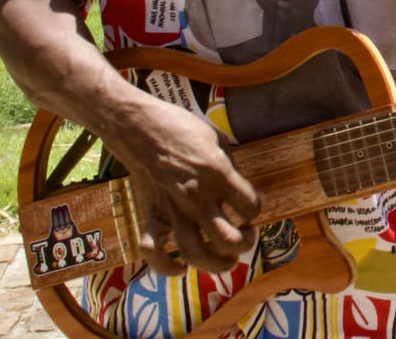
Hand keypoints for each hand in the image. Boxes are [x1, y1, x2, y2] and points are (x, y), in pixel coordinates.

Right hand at [112, 98, 259, 276]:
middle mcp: (197, 198)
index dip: (257, 208)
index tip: (252, 205)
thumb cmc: (181, 127)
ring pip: (194, 253)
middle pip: (227, 239)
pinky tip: (180, 269)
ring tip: (227, 260)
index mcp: (218, 174)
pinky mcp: (150, 215)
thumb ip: (230, 166)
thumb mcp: (217, 139)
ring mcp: (172, 210)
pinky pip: (153, 251)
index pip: (250, 206)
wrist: (138, 127)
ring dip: (214, 264)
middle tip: (247, 236)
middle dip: (244, 243)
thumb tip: (240, 187)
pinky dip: (165, 267)